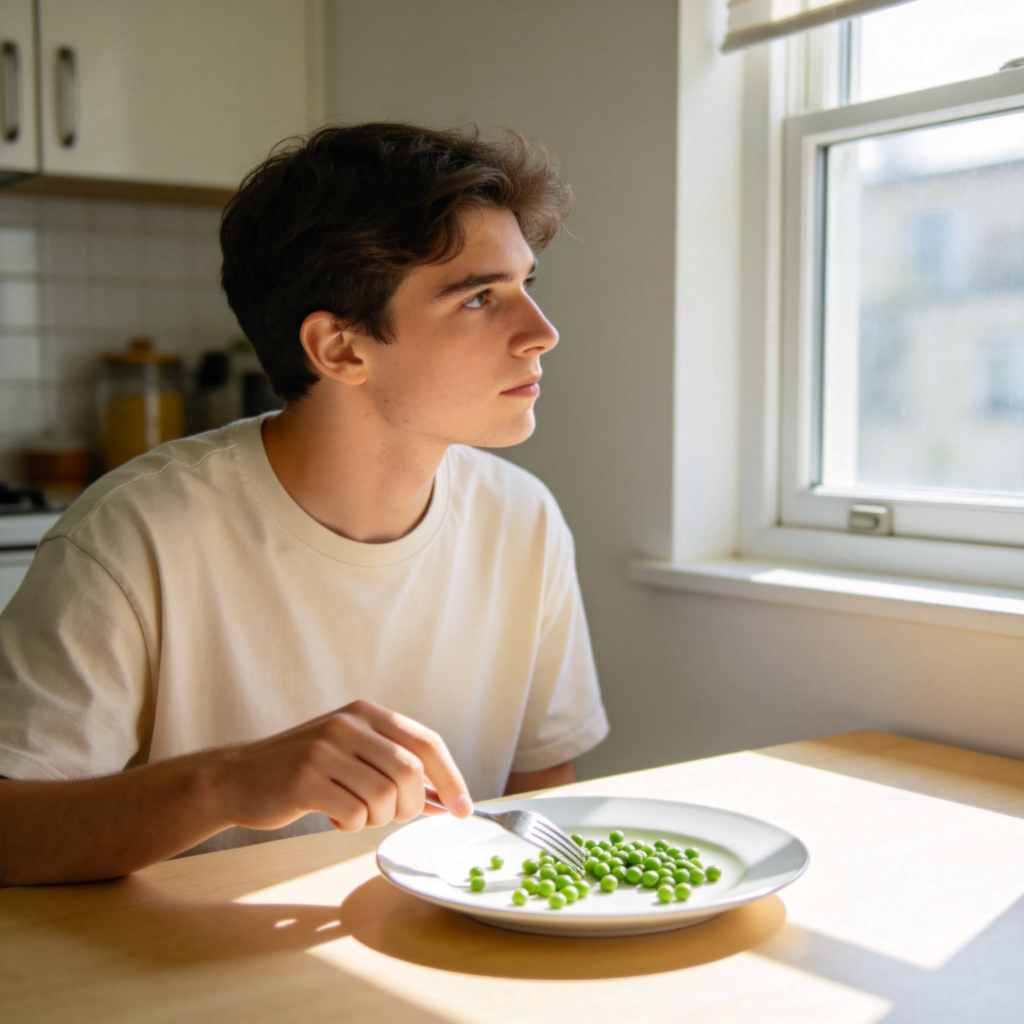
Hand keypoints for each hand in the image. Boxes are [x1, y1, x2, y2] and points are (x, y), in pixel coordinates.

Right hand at [213, 699, 472, 832]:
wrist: (238, 777)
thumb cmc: (305, 771)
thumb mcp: (353, 755)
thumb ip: (396, 770)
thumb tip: (446, 800)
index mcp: (367, 713)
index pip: (426, 742)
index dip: (451, 777)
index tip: (465, 810)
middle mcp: (349, 724)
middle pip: (409, 772)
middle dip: (411, 806)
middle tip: (395, 817)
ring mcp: (325, 749)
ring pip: (383, 797)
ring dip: (378, 818)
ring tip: (355, 814)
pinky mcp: (305, 779)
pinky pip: (353, 813)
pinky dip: (351, 826)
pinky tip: (334, 817)